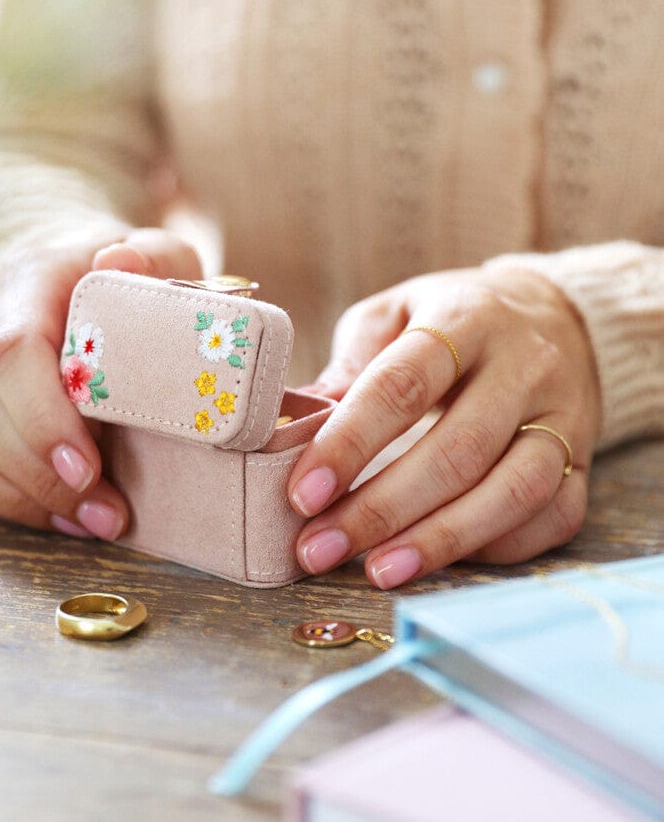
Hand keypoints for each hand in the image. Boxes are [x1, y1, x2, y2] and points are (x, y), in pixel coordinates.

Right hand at [0, 228, 201, 537]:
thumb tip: (117, 263)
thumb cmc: (124, 278)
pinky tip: (60, 516)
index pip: (13, 351)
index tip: (90, 468)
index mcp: (24, 280)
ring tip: (89, 523)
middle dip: (39, 475)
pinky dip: (4, 501)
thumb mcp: (157, 256)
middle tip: (106, 515)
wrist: (66, 277)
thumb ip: (153, 256)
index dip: (43, 417)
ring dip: (20, 498)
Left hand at [288, 267, 601, 586]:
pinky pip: (552, 516)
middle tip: (319, 549)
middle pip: (456, 450)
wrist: (551, 315)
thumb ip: (351, 362)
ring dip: (439, 541)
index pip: (402, 384)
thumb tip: (300, 420)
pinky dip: (495, 548)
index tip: (303, 494)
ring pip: (511, 491)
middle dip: (381, 510)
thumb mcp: (393, 314)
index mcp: (463, 319)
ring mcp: (563, 416)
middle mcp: (523, 366)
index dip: (350, 443)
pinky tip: (439, 560)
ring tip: (376, 570)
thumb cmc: (448, 321)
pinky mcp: (585, 460)